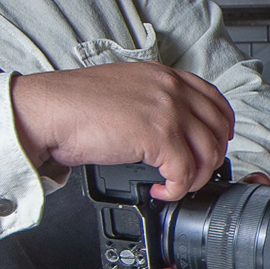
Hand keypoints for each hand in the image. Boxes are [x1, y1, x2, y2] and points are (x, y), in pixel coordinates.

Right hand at [10, 64, 233, 199]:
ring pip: (209, 152)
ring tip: (176, 185)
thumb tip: (171, 129)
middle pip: (218, 128)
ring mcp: (168, 111)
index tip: (213, 146)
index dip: (220, 129)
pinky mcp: (158, 136)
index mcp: (165, 76)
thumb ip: (153, 101)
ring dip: (196, 178)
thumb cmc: (75, 104)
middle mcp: (171, 89)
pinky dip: (177, 190)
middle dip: (211, 158)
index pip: (215, 101)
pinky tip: (162, 191)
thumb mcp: (126, 89)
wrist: (49, 111)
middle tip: (194, 174)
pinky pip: (186, 172)